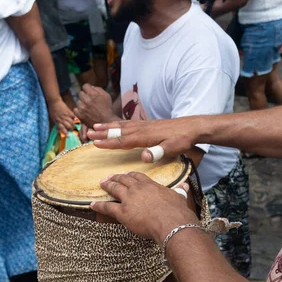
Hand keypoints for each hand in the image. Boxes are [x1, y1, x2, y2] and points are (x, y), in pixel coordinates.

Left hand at [48, 99, 74, 133]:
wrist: (54, 102)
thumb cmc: (53, 111)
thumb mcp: (53, 119)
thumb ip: (57, 124)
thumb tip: (59, 131)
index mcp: (57, 121)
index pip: (62, 128)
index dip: (65, 132)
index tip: (68, 136)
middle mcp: (62, 119)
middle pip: (69, 126)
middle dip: (71, 129)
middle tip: (72, 130)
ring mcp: (66, 115)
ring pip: (72, 122)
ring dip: (73, 125)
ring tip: (74, 126)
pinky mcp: (69, 111)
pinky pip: (73, 116)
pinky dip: (74, 118)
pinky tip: (74, 119)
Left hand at [74, 84, 117, 127]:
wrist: (106, 121)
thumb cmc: (107, 108)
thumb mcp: (106, 95)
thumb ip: (98, 89)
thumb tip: (90, 86)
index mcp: (93, 94)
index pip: (85, 86)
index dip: (88, 88)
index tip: (89, 92)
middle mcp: (86, 100)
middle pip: (81, 93)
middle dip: (85, 96)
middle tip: (89, 101)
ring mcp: (82, 108)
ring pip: (78, 101)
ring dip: (82, 103)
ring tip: (88, 107)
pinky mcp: (80, 115)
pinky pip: (75, 109)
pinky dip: (79, 110)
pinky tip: (84, 112)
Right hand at [87, 117, 202, 162]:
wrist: (192, 126)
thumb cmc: (182, 139)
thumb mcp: (173, 148)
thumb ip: (158, 152)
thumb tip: (144, 157)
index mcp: (144, 136)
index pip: (122, 140)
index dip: (108, 142)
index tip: (95, 143)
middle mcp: (141, 128)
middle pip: (118, 131)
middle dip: (103, 132)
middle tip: (88, 133)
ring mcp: (144, 125)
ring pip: (121, 126)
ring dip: (108, 126)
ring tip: (95, 126)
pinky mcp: (147, 124)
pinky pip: (128, 124)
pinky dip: (118, 124)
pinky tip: (114, 125)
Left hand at [90, 172, 198, 244]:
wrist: (171, 222)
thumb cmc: (177, 212)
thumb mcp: (179, 197)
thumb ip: (179, 191)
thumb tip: (184, 187)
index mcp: (151, 185)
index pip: (138, 177)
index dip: (130, 175)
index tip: (127, 174)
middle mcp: (137, 189)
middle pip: (124, 180)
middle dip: (116, 177)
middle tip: (110, 177)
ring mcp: (129, 200)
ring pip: (114, 189)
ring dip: (107, 185)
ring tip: (102, 183)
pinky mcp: (123, 213)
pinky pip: (108, 208)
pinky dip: (99, 206)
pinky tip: (92, 205)